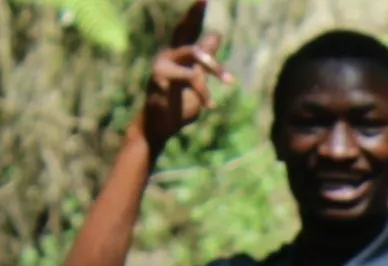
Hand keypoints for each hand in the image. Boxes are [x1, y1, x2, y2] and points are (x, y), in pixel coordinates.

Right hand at [139, 2, 232, 153]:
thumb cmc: (177, 107)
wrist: (159, 130)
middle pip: (184, 29)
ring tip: (228, 81)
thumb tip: (216, 34)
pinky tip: (210, 106)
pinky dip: (203, 92)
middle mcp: (168, 54)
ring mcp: (162, 64)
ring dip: (214, 66)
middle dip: (194, 14)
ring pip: (194, 54)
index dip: (195, 13)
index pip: (189, 29)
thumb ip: (205, 60)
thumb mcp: (196, 82)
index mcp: (178, 55)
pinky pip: (190, 77)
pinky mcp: (161, 78)